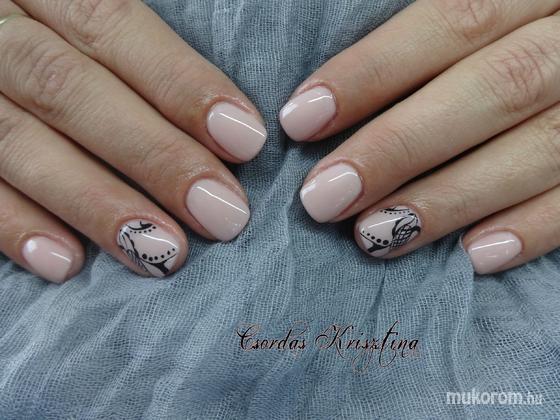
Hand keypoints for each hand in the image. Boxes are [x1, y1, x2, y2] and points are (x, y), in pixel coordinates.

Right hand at [0, 0, 266, 281]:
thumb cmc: (54, 47)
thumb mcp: (75, 23)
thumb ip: (134, 57)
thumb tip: (225, 127)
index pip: (111, 24)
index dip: (180, 83)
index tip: (245, 140)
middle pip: (70, 88)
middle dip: (153, 155)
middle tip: (221, 213)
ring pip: (16, 142)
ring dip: (96, 203)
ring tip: (164, 251)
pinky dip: (12, 226)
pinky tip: (66, 264)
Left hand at [281, 0, 559, 274]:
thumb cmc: (510, 40)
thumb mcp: (490, 11)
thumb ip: (430, 38)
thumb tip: (330, 95)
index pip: (455, 20)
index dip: (373, 71)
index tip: (301, 119)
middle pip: (495, 88)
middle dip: (399, 147)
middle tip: (324, 198)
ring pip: (542, 148)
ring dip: (451, 198)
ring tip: (373, 237)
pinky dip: (536, 227)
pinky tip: (475, 257)